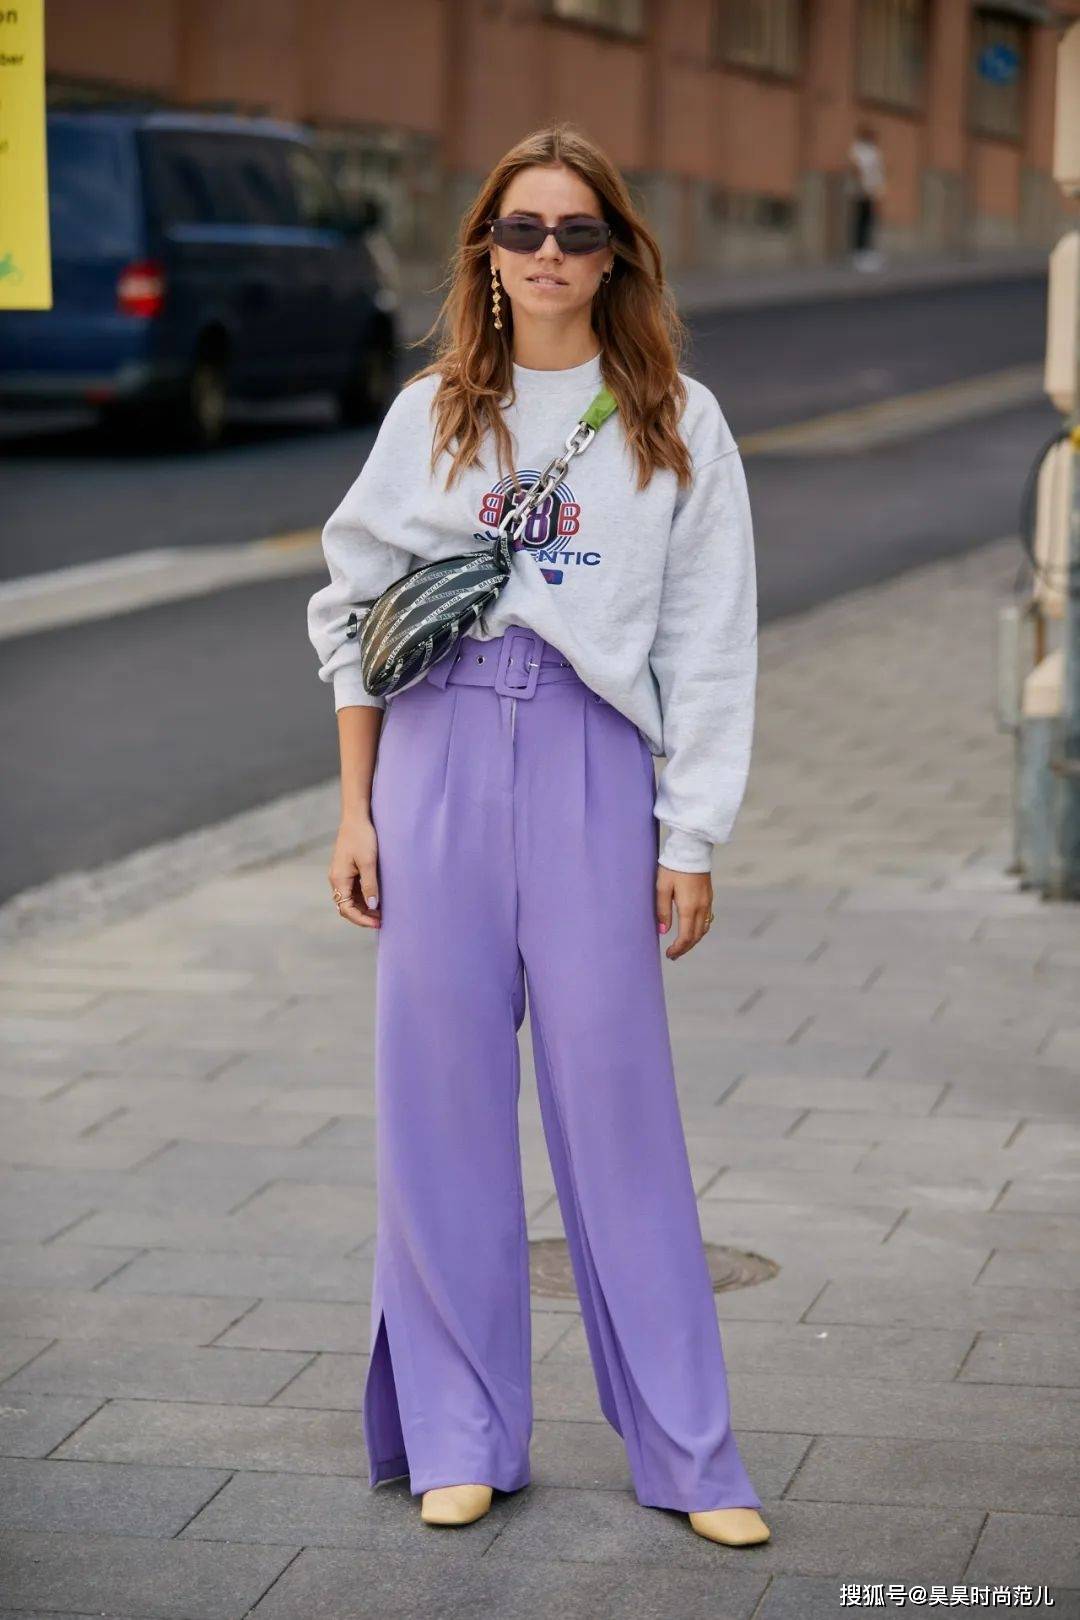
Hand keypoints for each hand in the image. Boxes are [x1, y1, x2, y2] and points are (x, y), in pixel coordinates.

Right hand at [328, 811, 381, 928]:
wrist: (357, 817)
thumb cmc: (362, 837)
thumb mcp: (368, 862)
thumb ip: (370, 885)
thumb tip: (373, 905)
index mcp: (339, 879)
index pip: (346, 909)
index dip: (362, 919)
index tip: (378, 923)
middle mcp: (337, 879)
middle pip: (347, 907)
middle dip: (363, 916)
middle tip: (382, 920)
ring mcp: (341, 875)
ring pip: (350, 900)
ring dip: (364, 908)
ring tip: (382, 912)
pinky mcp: (347, 871)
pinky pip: (353, 891)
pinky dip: (364, 898)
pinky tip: (377, 899)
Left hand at [656, 865, 713, 959]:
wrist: (691, 849)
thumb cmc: (674, 867)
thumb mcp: (662, 888)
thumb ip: (662, 910)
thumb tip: (663, 931)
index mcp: (689, 907)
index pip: (686, 936)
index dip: (678, 949)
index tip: (669, 954)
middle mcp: (701, 907)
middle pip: (697, 936)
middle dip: (686, 948)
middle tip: (674, 955)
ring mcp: (707, 902)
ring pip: (704, 929)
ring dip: (694, 940)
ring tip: (682, 945)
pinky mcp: (709, 896)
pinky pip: (707, 919)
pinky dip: (700, 930)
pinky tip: (692, 929)